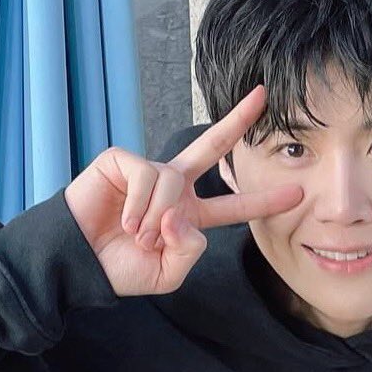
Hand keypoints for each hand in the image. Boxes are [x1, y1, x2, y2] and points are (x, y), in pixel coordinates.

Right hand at [63, 85, 301, 296]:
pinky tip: (123, 220)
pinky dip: (138, 202)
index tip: (297, 193)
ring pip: (172, 181)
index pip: (231, 206)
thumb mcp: (165, 275)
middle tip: (261, 96)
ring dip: (156, 215)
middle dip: (237, 121)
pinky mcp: (121, 162)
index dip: (262, 201)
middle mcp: (171, 188)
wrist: (75, 263)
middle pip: (211, 147)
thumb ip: (190, 250)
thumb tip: (186, 215)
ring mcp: (147, 172)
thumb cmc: (116, 270)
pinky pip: (146, 174)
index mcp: (187, 216)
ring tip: (136, 235)